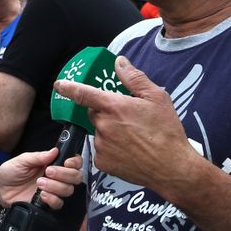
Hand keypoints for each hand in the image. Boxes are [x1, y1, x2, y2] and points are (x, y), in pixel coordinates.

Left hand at [0, 148, 81, 209]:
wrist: (0, 191)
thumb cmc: (10, 173)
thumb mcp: (21, 160)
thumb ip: (37, 156)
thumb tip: (55, 150)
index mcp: (52, 163)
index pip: (73, 161)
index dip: (75, 162)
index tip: (66, 162)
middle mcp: (56, 177)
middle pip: (76, 176)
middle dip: (64, 174)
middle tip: (48, 172)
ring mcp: (53, 190)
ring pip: (68, 190)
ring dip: (56, 186)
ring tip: (39, 183)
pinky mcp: (48, 203)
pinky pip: (59, 203)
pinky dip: (52, 199)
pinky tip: (41, 195)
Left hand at [50, 56, 194, 195]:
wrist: (171, 167)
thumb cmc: (166, 131)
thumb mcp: (157, 97)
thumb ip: (134, 78)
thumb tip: (119, 62)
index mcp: (114, 107)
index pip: (84, 93)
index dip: (69, 87)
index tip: (59, 85)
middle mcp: (103, 126)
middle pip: (95, 113)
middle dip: (106, 112)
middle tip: (128, 118)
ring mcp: (101, 146)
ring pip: (99, 132)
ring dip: (110, 131)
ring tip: (134, 138)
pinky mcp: (102, 163)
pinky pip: (101, 150)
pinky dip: (111, 149)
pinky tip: (129, 151)